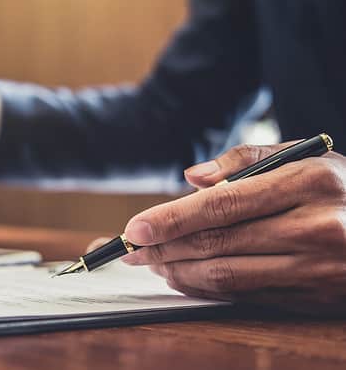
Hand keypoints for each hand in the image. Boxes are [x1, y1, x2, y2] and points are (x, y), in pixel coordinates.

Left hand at [115, 143, 345, 314]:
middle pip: (217, 242)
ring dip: (178, 271)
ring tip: (151, 262)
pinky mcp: (313, 296)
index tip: (134, 228)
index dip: (172, 218)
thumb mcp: (305, 156)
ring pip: (226, 275)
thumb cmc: (341, 187)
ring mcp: (317, 268)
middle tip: (129, 248)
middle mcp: (314, 227)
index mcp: (309, 182)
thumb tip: (192, 178)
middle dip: (163, 248)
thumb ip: (245, 159)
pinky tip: (184, 277)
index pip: (223, 203)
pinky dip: (206, 288)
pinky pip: (246, 295)